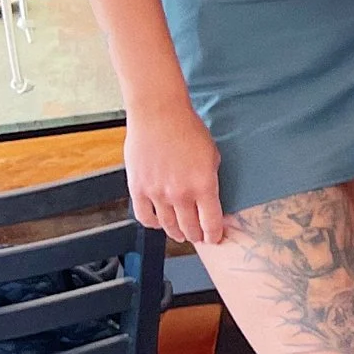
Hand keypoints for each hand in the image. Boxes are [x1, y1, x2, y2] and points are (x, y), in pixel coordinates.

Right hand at [125, 101, 224, 246]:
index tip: (215, 238)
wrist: (159, 115)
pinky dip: (154, 224)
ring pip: (168, 226)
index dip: (214, 234)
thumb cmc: (189, 130)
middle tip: (199, 237)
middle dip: (197, 235)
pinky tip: (159, 223)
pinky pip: (145, 217)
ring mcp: (157, 194)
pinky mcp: (138, 189)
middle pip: (189, 227)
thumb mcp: (212, 155)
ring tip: (181, 234)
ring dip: (176, 233)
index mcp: (204, 186)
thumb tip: (209, 198)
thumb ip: (210, 180)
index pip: (211, 222)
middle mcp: (180, 194)